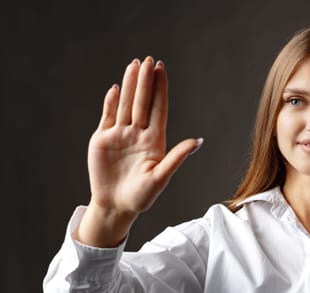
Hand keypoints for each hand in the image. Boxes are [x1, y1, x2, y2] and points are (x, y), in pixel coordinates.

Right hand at [77, 57, 201, 246]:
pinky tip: (116, 89)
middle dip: (146, 81)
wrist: (116, 206)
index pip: (159, 109)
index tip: (162, 69)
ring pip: (126, 105)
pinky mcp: (102, 140)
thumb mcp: (161, 178)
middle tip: (149, 60)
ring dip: (130, 86)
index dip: (160, 89)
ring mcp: (120, 135)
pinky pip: (108, 117)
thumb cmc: (142, 197)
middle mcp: (138, 134)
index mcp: (155, 140)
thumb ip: (177, 157)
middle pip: (143, 102)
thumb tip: (198, 141)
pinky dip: (111, 103)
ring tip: (134, 65)